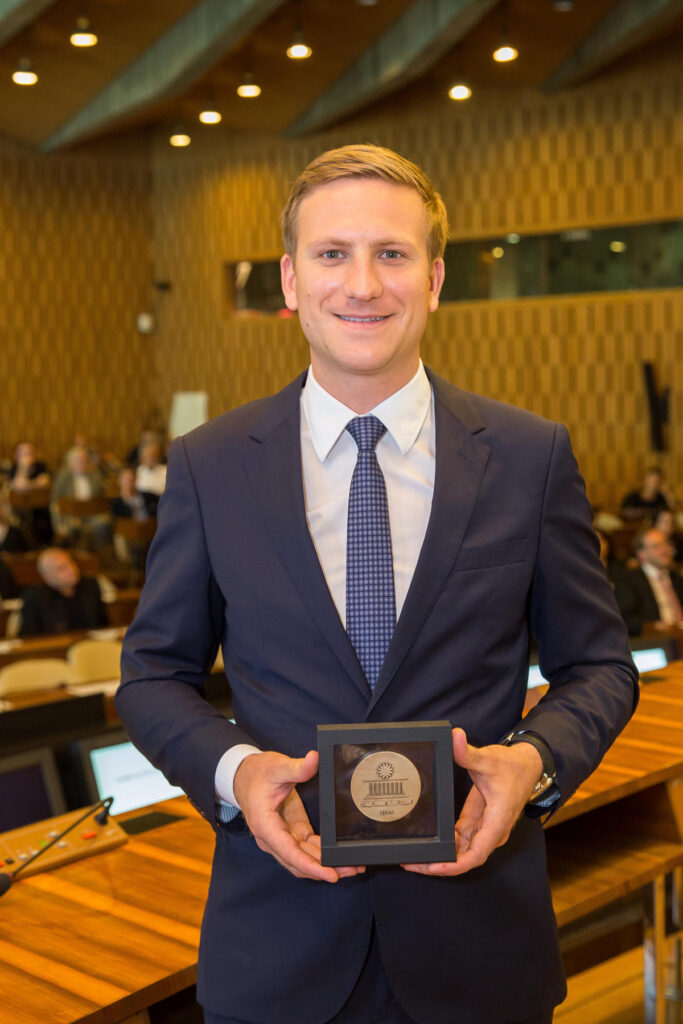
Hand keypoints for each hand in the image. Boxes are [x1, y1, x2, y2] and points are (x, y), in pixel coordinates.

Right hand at [233, 749, 364, 882]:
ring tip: (352, 866)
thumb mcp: (277, 767)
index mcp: (266, 826)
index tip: (330, 874)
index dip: (311, 866)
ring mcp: (283, 837)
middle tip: (353, 869)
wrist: (245, 775)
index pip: (290, 853)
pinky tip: (338, 856)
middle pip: (300, 862)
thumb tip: (315, 759)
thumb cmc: (257, 774)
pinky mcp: (292, 831)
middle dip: (326, 869)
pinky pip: (307, 849)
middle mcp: (273, 838)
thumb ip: (297, 767)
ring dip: (326, 865)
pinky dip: (322, 855)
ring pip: (305, 859)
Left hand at [402, 727, 542, 877]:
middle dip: (440, 864)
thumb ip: (467, 752)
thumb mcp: (488, 759)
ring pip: (463, 850)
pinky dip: (448, 843)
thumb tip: (454, 737)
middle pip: (465, 858)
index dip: (452, 866)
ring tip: (416, 857)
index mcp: (496, 823)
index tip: (432, 868)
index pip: (474, 856)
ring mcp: (486, 828)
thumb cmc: (512, 766)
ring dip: (443, 856)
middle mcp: (492, 831)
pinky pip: (463, 839)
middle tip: (412, 863)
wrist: (527, 764)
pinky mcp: (481, 821)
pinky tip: (431, 843)